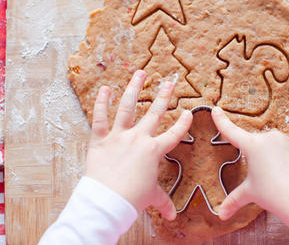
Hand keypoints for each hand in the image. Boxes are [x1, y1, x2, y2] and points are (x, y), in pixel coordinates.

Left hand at [85, 70, 192, 220]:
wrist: (107, 201)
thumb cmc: (131, 199)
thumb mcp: (151, 196)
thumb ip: (163, 202)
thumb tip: (173, 216)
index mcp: (154, 151)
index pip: (174, 134)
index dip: (183, 123)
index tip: (188, 112)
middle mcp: (139, 138)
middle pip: (154, 113)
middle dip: (164, 95)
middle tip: (169, 81)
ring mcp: (119, 136)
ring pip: (127, 107)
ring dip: (134, 88)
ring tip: (140, 73)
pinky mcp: (100, 139)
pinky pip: (100, 118)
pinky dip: (101, 102)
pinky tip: (105, 88)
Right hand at [211, 107, 288, 226]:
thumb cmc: (274, 194)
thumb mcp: (250, 194)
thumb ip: (234, 200)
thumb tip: (222, 214)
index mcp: (253, 145)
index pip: (232, 131)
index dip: (222, 121)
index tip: (216, 110)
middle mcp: (270, 138)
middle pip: (254, 143)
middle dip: (253, 156)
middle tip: (259, 175)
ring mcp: (286, 141)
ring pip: (272, 146)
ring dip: (269, 157)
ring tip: (273, 177)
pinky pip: (287, 151)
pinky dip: (284, 160)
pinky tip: (285, 175)